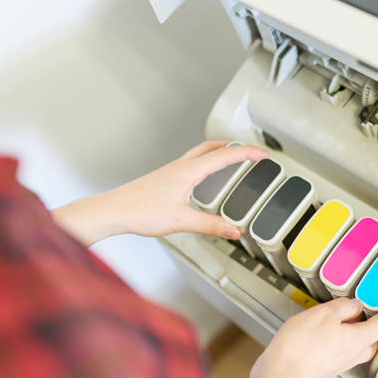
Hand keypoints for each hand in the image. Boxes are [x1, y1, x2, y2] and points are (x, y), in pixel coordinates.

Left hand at [52, 141, 268, 244]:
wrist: (114, 210)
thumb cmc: (140, 212)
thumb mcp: (182, 221)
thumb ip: (211, 226)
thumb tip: (234, 230)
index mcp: (189, 171)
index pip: (225, 156)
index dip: (247, 153)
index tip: (263, 154)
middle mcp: (181, 166)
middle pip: (213, 147)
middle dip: (235, 146)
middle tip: (251, 151)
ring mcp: (172, 170)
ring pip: (201, 153)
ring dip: (220, 151)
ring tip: (232, 157)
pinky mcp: (165, 178)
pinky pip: (192, 162)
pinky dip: (206, 162)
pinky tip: (204, 176)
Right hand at [232, 298, 377, 377]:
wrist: (281, 374)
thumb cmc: (301, 346)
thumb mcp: (324, 314)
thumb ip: (343, 307)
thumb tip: (354, 307)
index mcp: (360, 340)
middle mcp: (354, 354)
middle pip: (376, 338)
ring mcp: (341, 363)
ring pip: (360, 346)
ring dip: (361, 332)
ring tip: (353, 317)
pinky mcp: (327, 367)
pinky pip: (343, 350)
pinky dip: (343, 339)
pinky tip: (331, 332)